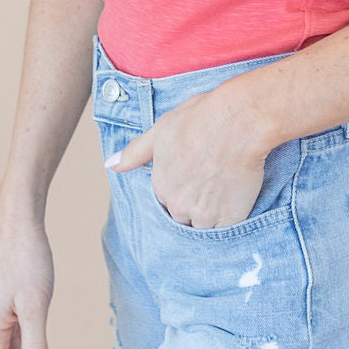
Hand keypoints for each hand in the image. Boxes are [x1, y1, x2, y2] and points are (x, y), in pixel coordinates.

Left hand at [108, 86, 267, 228]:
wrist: (237, 121)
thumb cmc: (200, 118)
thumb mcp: (161, 129)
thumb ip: (135, 152)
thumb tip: (111, 165)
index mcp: (160, 185)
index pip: (165, 200)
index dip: (181, 189)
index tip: (194, 177)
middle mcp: (177, 204)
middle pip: (183, 216)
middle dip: (194, 205)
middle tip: (211, 184)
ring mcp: (203, 214)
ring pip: (203, 227)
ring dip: (211, 216)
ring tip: (225, 193)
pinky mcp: (229, 218)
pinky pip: (225, 231)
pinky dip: (230, 220)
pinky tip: (237, 200)